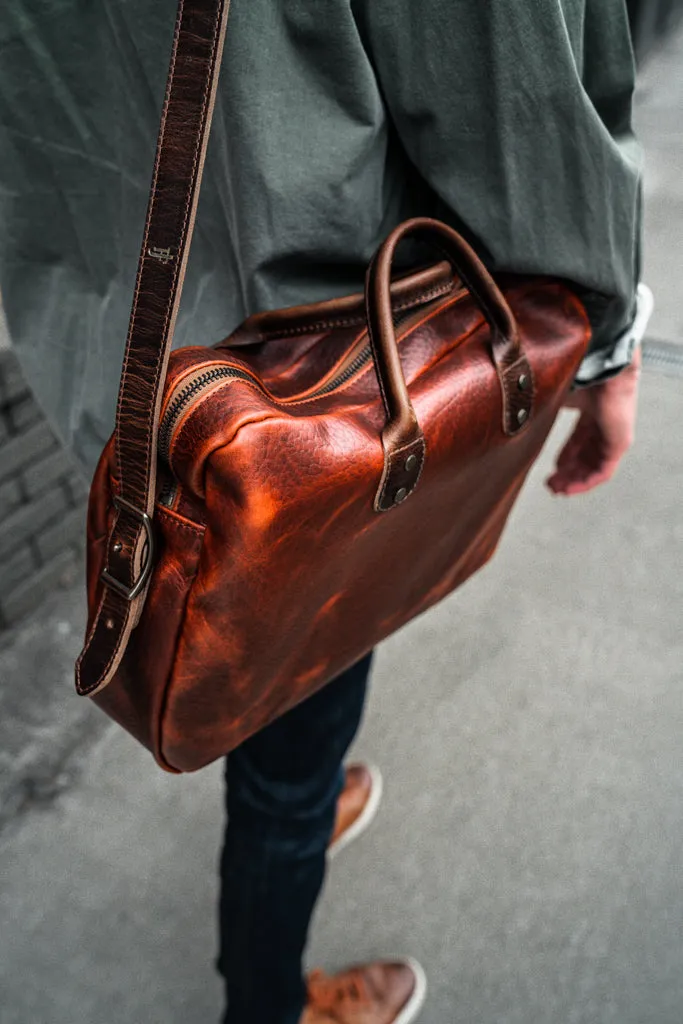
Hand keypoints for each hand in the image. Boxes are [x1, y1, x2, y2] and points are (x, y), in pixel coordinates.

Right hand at [546, 347, 641, 495]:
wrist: (599, 364)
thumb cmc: (578, 372)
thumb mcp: (551, 395)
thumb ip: (538, 410)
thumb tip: (513, 419)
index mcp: (590, 409)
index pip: (579, 439)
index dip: (564, 456)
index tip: (551, 469)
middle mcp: (603, 422)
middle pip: (585, 453)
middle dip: (567, 471)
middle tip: (551, 484)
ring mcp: (613, 433)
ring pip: (594, 464)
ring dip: (575, 480)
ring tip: (557, 490)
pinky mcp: (620, 442)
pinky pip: (603, 470)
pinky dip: (586, 482)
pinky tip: (570, 490)